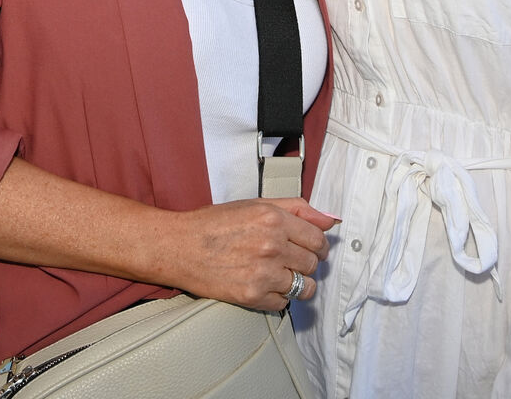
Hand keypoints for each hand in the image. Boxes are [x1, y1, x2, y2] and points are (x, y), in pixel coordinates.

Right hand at [166, 198, 336, 310]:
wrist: (179, 246)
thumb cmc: (214, 224)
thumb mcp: (255, 205)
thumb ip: (297, 209)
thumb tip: (331, 219)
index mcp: (273, 218)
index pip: (318, 238)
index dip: (318, 245)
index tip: (311, 249)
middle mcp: (271, 244)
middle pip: (313, 263)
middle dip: (306, 263)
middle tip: (289, 260)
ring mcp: (263, 272)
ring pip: (305, 287)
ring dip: (296, 283)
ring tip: (279, 275)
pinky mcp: (252, 296)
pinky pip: (284, 304)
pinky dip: (278, 298)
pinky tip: (263, 285)